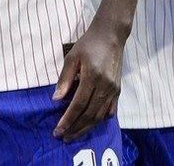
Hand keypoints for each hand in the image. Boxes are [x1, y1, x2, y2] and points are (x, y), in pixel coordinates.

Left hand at [51, 23, 123, 140]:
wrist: (111, 36)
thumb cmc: (88, 44)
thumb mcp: (72, 57)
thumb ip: (64, 79)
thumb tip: (56, 99)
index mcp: (92, 77)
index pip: (78, 105)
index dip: (68, 120)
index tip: (58, 130)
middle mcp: (105, 86)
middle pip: (89, 114)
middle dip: (75, 128)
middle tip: (63, 137)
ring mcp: (113, 89)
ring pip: (100, 116)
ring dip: (86, 128)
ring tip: (74, 135)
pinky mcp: (118, 90)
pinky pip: (110, 111)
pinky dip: (100, 120)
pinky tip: (91, 124)